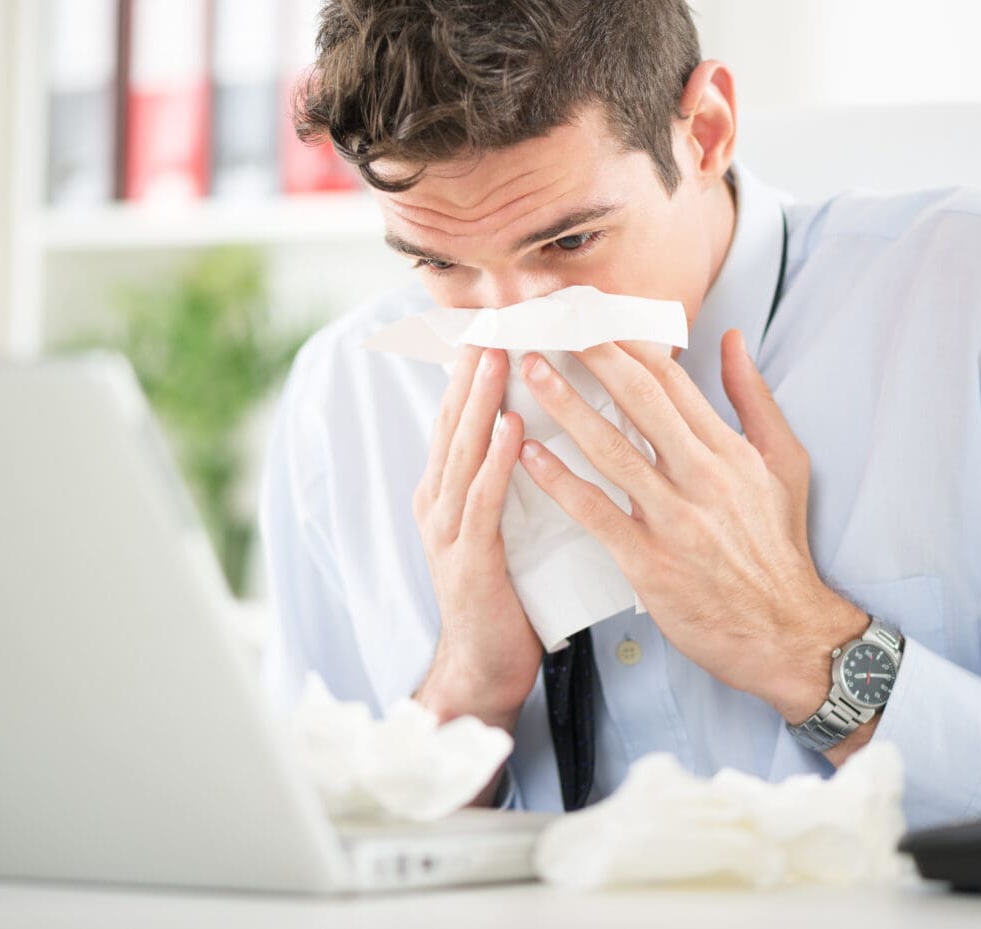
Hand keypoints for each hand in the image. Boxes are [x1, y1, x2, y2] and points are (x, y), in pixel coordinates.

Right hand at [411, 346, 542, 735]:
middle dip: (473, 366)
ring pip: (463, 451)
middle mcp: (438, 500)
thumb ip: (511, 475)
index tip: (500, 318)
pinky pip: (483, 501)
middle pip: (454, 419)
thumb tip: (542, 420)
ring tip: (501, 354)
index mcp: (448, 488)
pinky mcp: (468, 559)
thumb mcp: (505, 522)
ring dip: (482, 401)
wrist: (485, 666)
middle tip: (495, 314)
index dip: (476, 365)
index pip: (462, 413)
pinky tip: (515, 430)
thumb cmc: (507, 592)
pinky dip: (497, 461)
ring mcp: (447, 529)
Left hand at [515, 329, 867, 726]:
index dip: (630, 343)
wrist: (785, 632)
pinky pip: (596, 512)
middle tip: (554, 325)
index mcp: (730, 452)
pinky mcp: (649, 562)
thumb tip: (731, 339)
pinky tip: (528, 454)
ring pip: (612, 450)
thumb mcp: (785, 463)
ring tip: (531, 373)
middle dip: (594, 358)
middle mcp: (703, 479)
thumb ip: (755, 399)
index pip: (674, 382)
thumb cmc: (778, 547)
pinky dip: (560, 481)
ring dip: (566, 407)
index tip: (595, 315)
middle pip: (640, 403)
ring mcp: (675, 521)